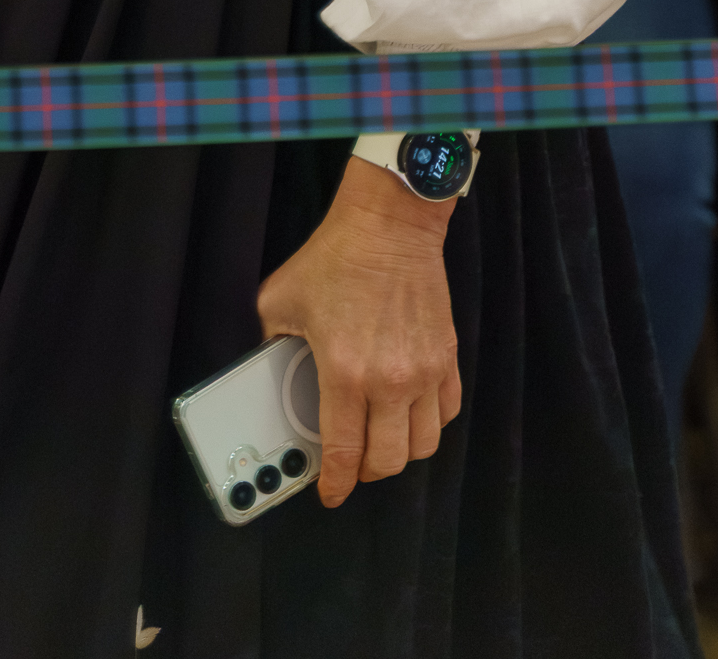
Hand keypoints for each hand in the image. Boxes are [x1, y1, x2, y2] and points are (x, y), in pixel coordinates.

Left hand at [256, 157, 460, 507]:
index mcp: (344, 372)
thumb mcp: (280, 300)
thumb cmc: (334, 257)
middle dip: (366, 472)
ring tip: (382, 439)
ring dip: (400, 451)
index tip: (329, 494)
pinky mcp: (447, 356)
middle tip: (352, 462)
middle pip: (388, 461)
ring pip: (423, 445)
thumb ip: (271, 344)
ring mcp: (425, 371)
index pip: (344, 453)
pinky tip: (410, 412)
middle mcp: (390, 381)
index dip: (335, 484)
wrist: (388, 224)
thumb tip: (269, 370)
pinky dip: (429, 423)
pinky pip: (447, 412)